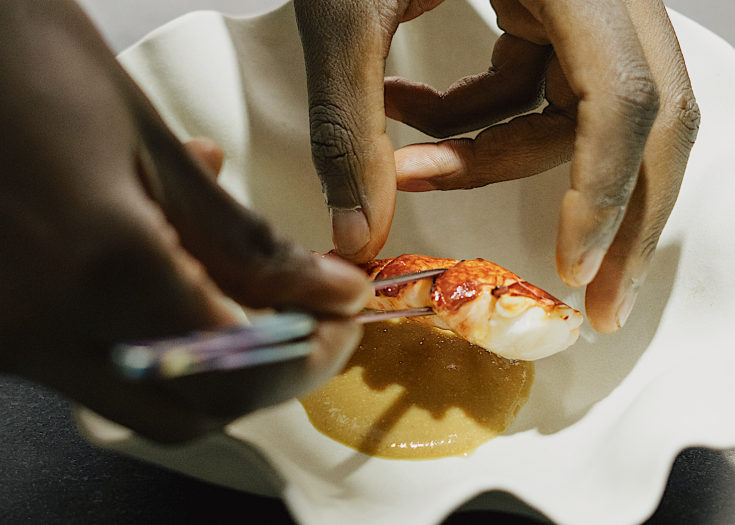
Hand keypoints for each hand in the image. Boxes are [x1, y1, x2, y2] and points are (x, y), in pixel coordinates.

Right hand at [0, 0, 370, 441]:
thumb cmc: (26, 63)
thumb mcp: (149, 143)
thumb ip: (243, 238)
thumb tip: (328, 291)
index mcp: (93, 265)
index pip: (233, 367)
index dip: (305, 356)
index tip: (343, 319)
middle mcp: (36, 327)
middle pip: (189, 411)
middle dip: (265, 373)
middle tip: (313, 317)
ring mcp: (8, 339)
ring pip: (144, 395)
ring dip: (216, 357)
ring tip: (252, 281)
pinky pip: (101, 362)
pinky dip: (160, 334)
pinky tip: (178, 266)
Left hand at [294, 0, 698, 332]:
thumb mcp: (343, 12)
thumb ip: (347, 124)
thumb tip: (358, 237)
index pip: (625, 95)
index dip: (604, 189)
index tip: (573, 266)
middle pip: (649, 116)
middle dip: (616, 212)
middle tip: (596, 299)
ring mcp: (581, 2)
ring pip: (583, 115)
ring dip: (502, 160)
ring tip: (413, 169)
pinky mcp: (549, 14)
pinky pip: (538, 93)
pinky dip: (481, 126)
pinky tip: (412, 119)